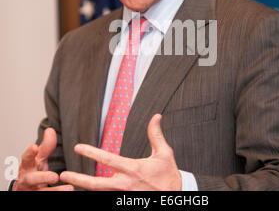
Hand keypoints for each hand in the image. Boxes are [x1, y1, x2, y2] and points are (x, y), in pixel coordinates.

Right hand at [13, 128, 73, 190]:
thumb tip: (50, 130)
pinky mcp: (39, 196)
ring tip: (69, 188)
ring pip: (42, 192)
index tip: (34, 147)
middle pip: (32, 179)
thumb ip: (45, 147)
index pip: (26, 159)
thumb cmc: (34, 171)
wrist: (27, 190)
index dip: (29, 153)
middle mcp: (28, 179)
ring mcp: (33, 190)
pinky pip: (48, 197)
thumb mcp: (39, 158)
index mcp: (28, 166)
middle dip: (42, 177)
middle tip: (54, 176)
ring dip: (55, 191)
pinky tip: (71, 191)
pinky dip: (59, 195)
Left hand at [60, 114, 181, 190]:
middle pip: (95, 184)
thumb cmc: (168, 175)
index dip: (91, 152)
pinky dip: (97, 194)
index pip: (107, 159)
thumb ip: (156, 134)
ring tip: (69, 184)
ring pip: (99, 193)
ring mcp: (123, 196)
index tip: (77, 147)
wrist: (175, 196)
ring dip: (84, 188)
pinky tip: (87, 191)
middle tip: (63, 175)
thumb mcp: (164, 153)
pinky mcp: (124, 202)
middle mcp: (124, 185)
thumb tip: (156, 116)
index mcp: (132, 169)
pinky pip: (107, 198)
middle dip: (77, 179)